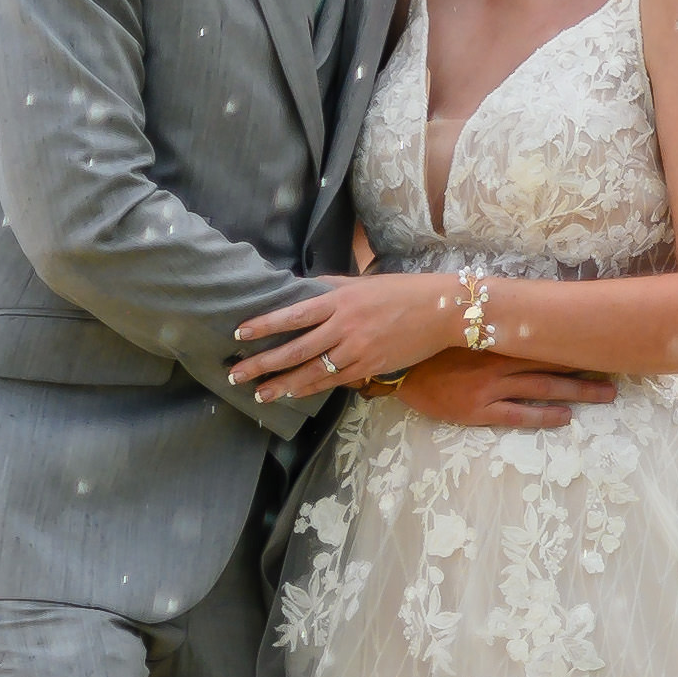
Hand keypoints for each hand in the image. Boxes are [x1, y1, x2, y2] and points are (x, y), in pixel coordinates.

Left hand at [226, 268, 467, 406]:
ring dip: (283, 383)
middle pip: (296, 348)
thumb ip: (330, 289)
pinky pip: (335, 380)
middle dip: (263, 363)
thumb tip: (299, 293)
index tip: (239, 334)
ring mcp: (358, 350)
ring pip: (313, 371)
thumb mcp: (361, 283)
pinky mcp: (371, 366)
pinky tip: (294, 392)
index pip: (293, 314)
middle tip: (235, 375)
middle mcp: (345, 327)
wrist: (442, 311)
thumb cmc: (402, 292)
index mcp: (339, 300)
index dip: (265, 325)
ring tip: (259, 393)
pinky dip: (312, 387)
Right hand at [379, 346, 610, 431]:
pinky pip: (520, 414)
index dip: (573, 337)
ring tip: (607, 394)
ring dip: (578, 390)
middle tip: (618, 368)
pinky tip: (567, 417)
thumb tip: (520, 309)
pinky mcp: (479, 410)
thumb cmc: (430, 349)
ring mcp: (490, 386)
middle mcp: (497, 360)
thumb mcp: (461, 329)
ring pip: (544, 387)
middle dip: (587, 365)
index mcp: (494, 337)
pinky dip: (546, 415)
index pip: (542, 335)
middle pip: (552, 361)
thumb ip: (490, 324)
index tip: (600, 336)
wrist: (397, 370)